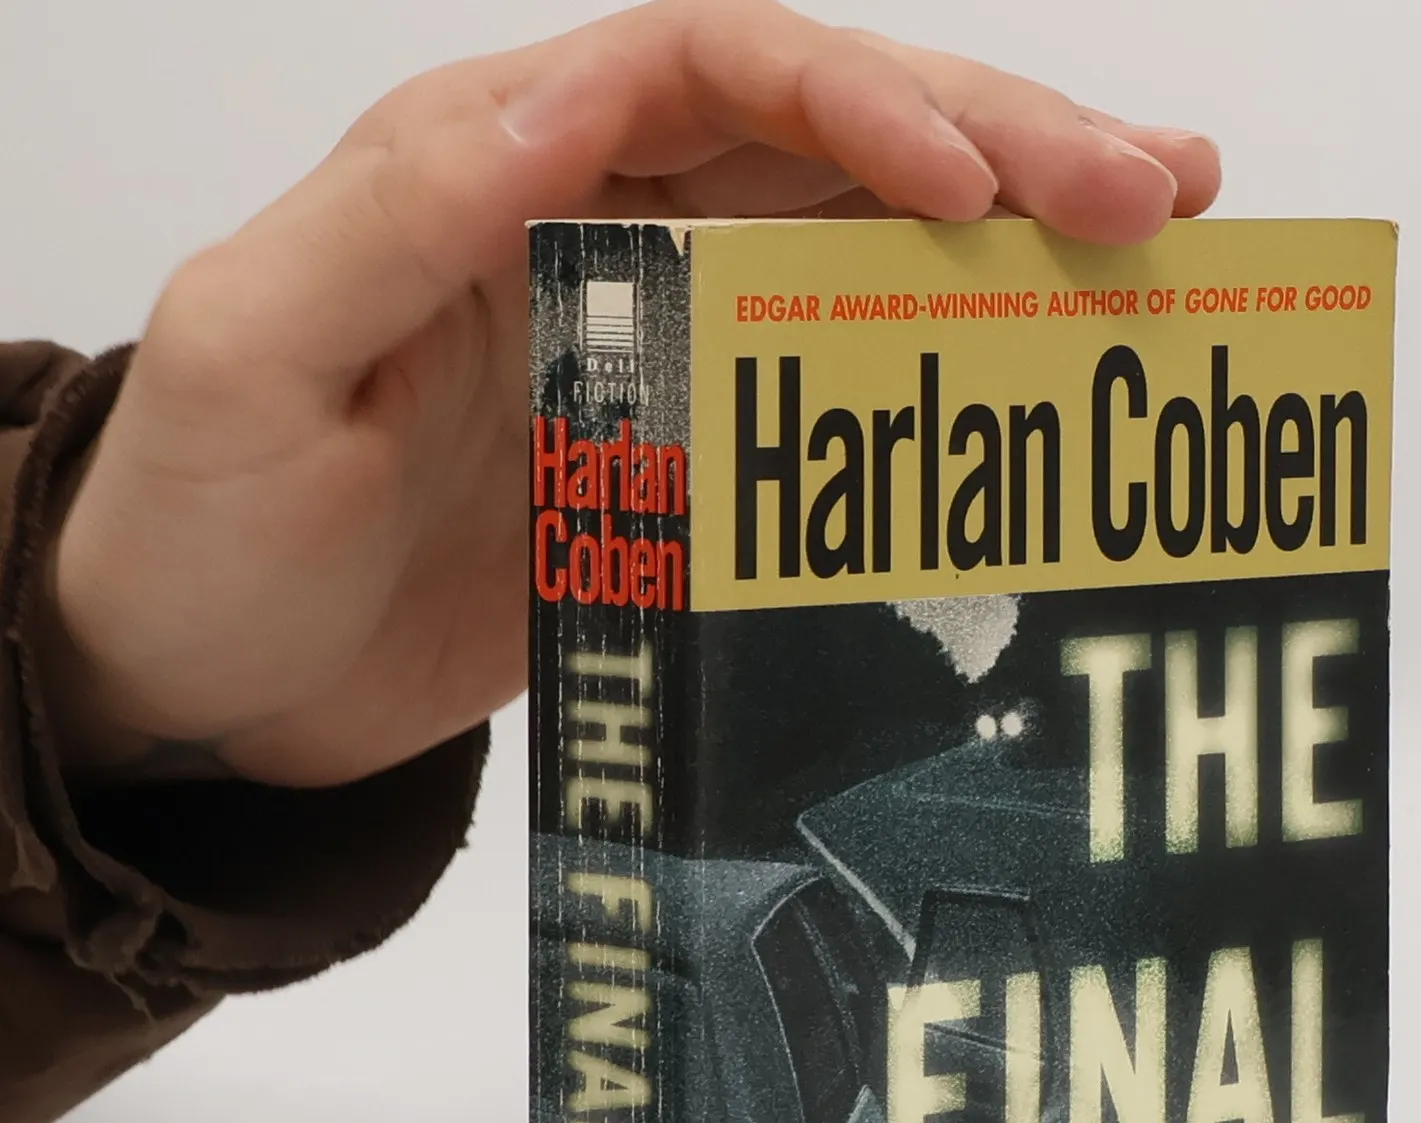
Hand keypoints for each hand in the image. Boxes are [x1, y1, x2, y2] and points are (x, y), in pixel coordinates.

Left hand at [46, 0, 1219, 787]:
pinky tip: (1031, 390)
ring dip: (1007, 245)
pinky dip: (937, 384)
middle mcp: (600, 230)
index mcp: (503, 164)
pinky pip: (833, 401)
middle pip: (831, 146)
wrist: (207, 687)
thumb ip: (406, 217)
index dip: (867, 101)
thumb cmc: (201, 522)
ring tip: (1155, 242)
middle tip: (1155, 191)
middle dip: (1001, 150)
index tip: (982, 176)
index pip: (719, 73)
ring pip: (858, 255)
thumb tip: (577, 100)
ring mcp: (655, 350)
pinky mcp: (684, 464)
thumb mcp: (262, 353)